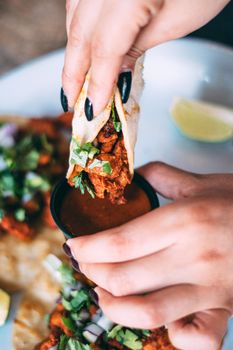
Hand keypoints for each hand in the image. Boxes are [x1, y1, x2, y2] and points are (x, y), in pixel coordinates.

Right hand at [62, 0, 228, 114]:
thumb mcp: (177, 21)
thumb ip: (138, 47)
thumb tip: (115, 72)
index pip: (104, 48)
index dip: (96, 82)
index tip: (94, 108)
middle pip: (79, 33)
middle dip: (74, 73)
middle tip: (72, 101)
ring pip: (74, 17)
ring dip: (74, 52)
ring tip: (75, 81)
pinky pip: (80, 3)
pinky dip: (79, 28)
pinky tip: (82, 47)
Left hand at [67, 162, 232, 349]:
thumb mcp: (202, 182)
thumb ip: (161, 176)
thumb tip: (131, 181)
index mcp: (184, 220)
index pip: (119, 242)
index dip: (87, 247)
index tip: (73, 244)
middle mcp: (193, 257)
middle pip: (122, 277)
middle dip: (92, 271)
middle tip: (85, 262)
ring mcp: (209, 288)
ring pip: (146, 313)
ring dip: (114, 306)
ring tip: (105, 292)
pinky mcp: (224, 308)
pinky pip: (197, 339)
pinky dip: (173, 336)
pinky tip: (161, 322)